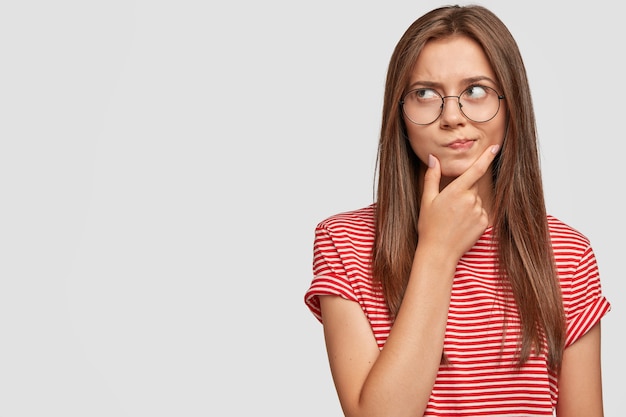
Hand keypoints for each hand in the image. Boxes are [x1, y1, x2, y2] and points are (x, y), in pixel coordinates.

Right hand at [417, 145, 499, 260]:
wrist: (439, 252)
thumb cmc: (429, 226)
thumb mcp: (426, 200)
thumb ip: (432, 177)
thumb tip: (433, 158)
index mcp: (456, 191)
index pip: (475, 170)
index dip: (486, 157)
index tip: (495, 147)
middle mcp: (470, 200)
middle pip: (473, 186)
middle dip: (464, 190)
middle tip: (449, 205)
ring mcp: (479, 212)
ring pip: (476, 200)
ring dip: (468, 204)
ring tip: (454, 218)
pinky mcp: (484, 223)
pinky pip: (481, 212)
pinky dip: (473, 215)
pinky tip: (461, 224)